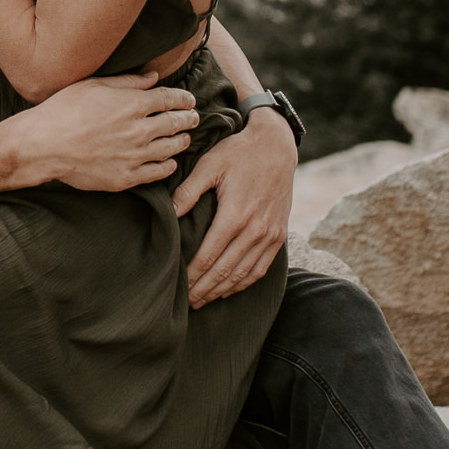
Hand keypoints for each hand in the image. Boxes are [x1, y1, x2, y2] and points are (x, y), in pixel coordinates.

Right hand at [13, 74, 199, 192]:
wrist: (43, 146)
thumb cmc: (63, 110)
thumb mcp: (94, 86)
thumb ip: (128, 82)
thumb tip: (154, 78)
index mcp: (132, 104)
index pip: (169, 99)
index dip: (183, 98)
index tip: (189, 99)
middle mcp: (139, 130)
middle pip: (174, 123)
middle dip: (188, 119)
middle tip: (194, 117)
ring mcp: (134, 156)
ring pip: (170, 148)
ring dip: (181, 141)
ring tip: (184, 138)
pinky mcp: (126, 177)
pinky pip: (156, 173)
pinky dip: (168, 166)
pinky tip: (170, 163)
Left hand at [174, 108, 295, 307]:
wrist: (277, 146)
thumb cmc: (239, 152)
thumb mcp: (210, 164)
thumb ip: (188, 190)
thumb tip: (169, 214)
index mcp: (235, 215)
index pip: (208, 256)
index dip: (192, 275)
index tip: (177, 286)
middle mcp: (255, 230)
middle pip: (225, 271)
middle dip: (203, 289)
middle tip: (185, 302)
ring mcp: (270, 235)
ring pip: (243, 274)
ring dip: (221, 290)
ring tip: (202, 300)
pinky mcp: (279, 235)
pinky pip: (261, 268)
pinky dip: (244, 283)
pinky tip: (228, 289)